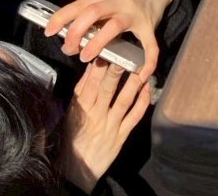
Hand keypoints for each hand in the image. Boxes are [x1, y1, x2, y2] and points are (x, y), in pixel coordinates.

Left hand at [45, 0, 174, 81]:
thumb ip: (91, 11)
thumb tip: (69, 30)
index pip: (79, 4)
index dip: (62, 17)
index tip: (49, 31)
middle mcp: (119, 1)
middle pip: (93, 12)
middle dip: (76, 31)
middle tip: (68, 49)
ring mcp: (135, 14)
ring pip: (114, 27)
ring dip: (97, 43)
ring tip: (85, 57)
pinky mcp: (149, 26)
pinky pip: (149, 46)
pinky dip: (146, 61)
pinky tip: (140, 75)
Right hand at [59, 60, 150, 191]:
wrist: (77, 168)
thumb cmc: (72, 137)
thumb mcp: (71, 112)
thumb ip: (81, 92)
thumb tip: (90, 69)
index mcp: (81, 108)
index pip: (90, 82)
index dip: (98, 66)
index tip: (104, 49)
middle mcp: (96, 115)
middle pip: (106, 89)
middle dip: (116, 71)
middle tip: (124, 54)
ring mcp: (111, 125)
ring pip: (123, 100)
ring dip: (133, 84)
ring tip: (140, 68)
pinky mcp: (121, 135)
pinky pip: (134, 117)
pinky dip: (142, 103)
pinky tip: (147, 89)